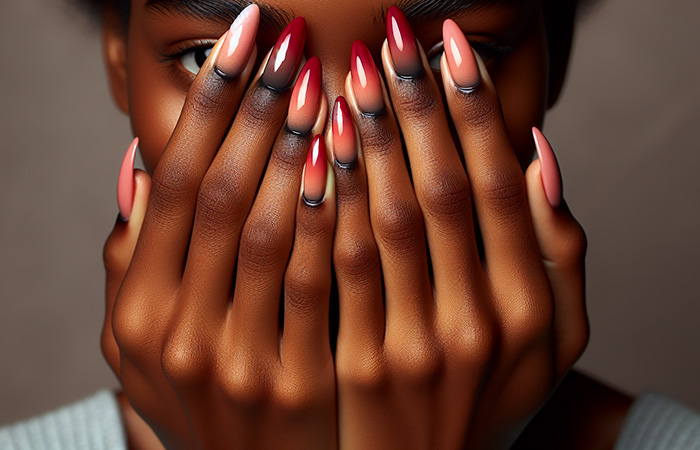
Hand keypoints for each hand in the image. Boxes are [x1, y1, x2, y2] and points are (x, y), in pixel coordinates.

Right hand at [102, 14, 336, 449]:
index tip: (247, 36)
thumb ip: (135, 257)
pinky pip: (318, 285)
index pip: (174, 182)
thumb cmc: (202, 391)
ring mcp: (238, 362)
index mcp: (137, 312)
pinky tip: (351, 159)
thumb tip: (139, 164)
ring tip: (330, 81)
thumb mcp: (142, 337)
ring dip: (300, 146)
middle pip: (220, 193)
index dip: (212, 101)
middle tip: (295, 43)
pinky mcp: (300, 384)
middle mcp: (177, 334)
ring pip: (269, 229)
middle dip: (261, 108)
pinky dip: (331, 216)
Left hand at [331, 12, 587, 448]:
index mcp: (529, 309)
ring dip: (362, 141)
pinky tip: (308, 151)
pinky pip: (333, 272)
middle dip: (409, 106)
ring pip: (381, 223)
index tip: (445, 47)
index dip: (470, 108)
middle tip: (386, 38)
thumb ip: (556, 249)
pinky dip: (324, 206)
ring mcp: (410, 348)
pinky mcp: (352, 365)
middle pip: (437, 191)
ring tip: (344, 75)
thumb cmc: (491, 391)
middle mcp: (474, 326)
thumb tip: (537, 154)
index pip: (494, 185)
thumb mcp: (556, 335)